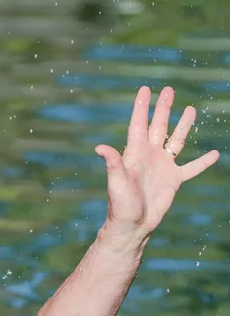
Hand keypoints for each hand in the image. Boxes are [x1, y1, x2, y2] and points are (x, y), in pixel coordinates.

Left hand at [95, 85, 218, 236]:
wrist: (133, 226)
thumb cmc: (121, 206)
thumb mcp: (116, 183)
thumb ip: (112, 163)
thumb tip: (99, 147)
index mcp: (135, 154)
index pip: (139, 124)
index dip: (142, 107)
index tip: (146, 89)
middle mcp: (149, 156)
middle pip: (158, 127)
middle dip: (164, 109)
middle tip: (169, 90)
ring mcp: (163, 167)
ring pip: (176, 141)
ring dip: (183, 126)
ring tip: (190, 109)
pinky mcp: (174, 181)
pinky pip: (191, 168)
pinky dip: (203, 162)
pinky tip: (215, 154)